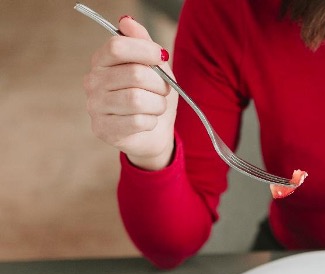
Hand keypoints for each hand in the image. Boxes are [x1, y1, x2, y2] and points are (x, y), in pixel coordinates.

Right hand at [83, 15, 177, 169]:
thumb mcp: (155, 67)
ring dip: (157, 105)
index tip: (161, 57)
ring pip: (137, 100)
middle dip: (159, 84)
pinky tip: (147, 122)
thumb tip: (126, 21)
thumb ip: (142, 43)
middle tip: (163, 91)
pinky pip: (137, 121)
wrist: (154, 133)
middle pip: (133, 74)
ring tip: (156, 107)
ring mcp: (95, 107)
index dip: (144, 50)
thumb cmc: (153, 97)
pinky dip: (151, 122)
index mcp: (101, 61)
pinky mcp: (103, 130)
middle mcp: (92, 82)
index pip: (117, 46)